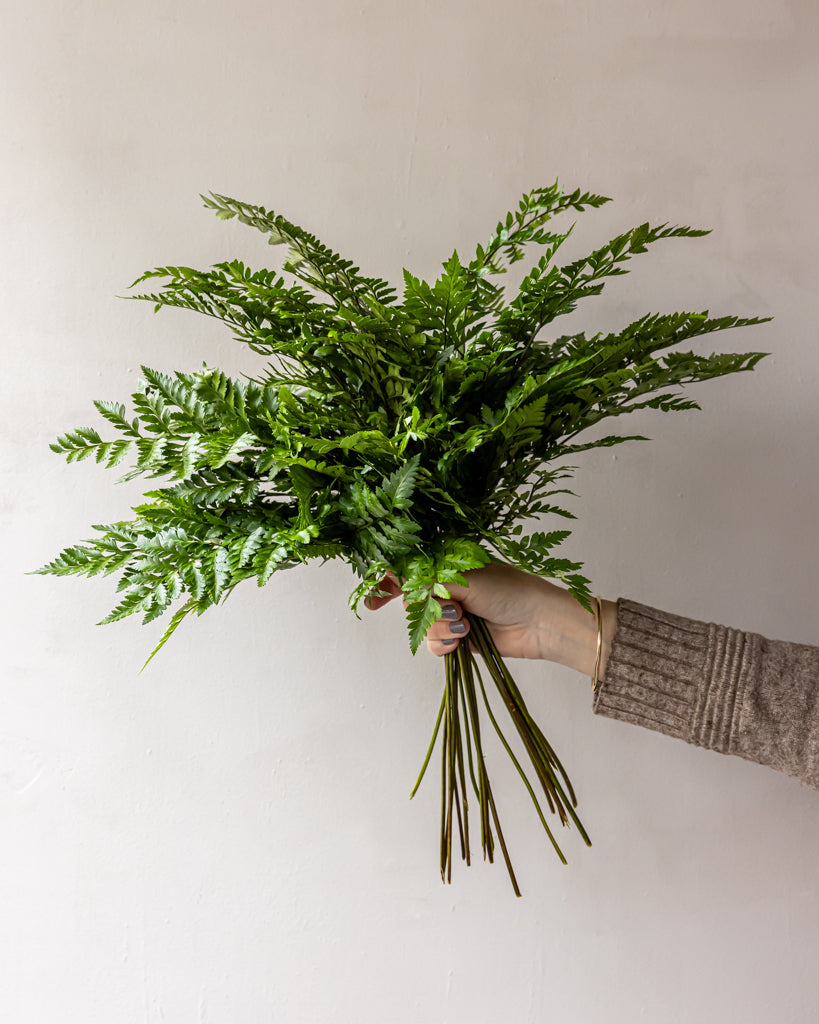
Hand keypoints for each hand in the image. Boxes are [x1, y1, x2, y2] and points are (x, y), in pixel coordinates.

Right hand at [366, 562, 616, 676]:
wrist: (539, 622)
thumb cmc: (508, 591)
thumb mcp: (464, 578)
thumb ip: (427, 581)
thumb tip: (396, 581)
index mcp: (448, 565)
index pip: (408, 570)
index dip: (387, 583)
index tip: (371, 601)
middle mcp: (447, 589)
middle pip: (411, 602)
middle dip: (423, 609)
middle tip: (448, 608)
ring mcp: (452, 614)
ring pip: (423, 627)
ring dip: (440, 627)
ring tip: (465, 624)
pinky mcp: (459, 638)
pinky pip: (436, 645)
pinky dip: (445, 643)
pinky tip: (463, 639)